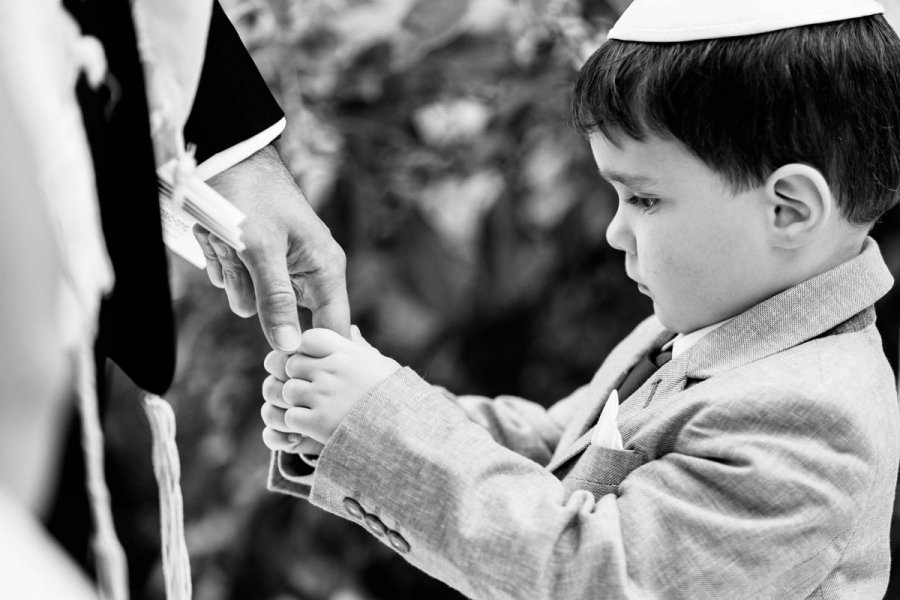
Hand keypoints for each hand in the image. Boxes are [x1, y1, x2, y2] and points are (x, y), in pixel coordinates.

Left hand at [194, 144, 349, 351]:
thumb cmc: (251, 193)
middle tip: (241, 261)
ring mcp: (279, 268)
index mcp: (325, 269)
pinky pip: (235, 282)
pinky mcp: (255, 261)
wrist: (223, 154)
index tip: (281, 354)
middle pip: (282, 319)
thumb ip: (276, 301)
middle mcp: (307, 272)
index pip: (333, 329)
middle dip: (254, 294)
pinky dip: (222, 262)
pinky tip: (220, 237)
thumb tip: (289, 347)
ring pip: (251, 301)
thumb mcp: (261, 248)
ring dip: (231, 274)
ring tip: (227, 240)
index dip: (310, 347)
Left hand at [261, 326, 400, 445]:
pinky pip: (290, 417)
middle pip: (292, 364)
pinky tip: (312, 425)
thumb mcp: (383, 365)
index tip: (313, 362)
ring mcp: (323, 396)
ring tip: (312, 409)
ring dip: (295, 402)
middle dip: (296, 377)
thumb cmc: (398, 398)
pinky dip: (297, 423)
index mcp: (348, 353)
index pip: (309, 338)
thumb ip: (361, 348)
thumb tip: (351, 330)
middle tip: (309, 389)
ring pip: (288, 391)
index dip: (306, 350)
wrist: (406, 433)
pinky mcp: (317, 423)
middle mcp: (333, 370)